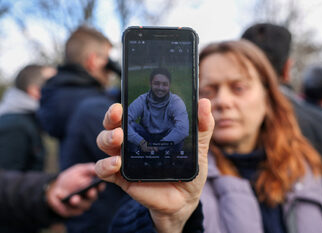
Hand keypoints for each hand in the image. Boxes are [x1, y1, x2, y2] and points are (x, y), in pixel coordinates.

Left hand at [46, 163, 104, 217]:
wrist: (57, 187)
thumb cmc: (71, 177)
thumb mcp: (80, 170)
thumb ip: (89, 169)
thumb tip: (98, 169)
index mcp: (94, 186)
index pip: (100, 187)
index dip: (101, 186)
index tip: (99, 184)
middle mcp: (90, 197)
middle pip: (93, 197)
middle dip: (92, 195)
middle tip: (90, 191)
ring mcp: (82, 205)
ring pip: (83, 206)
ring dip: (79, 202)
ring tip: (74, 198)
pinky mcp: (72, 211)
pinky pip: (72, 210)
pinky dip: (67, 206)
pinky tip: (62, 198)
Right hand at [95, 99, 213, 232]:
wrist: (185, 198)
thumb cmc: (188, 169)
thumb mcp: (198, 147)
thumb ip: (202, 126)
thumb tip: (205, 102)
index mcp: (147, 130)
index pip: (129, 113)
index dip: (122, 106)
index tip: (122, 103)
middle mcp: (132, 141)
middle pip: (111, 125)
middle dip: (110, 118)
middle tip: (118, 115)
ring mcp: (125, 159)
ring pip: (104, 142)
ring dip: (107, 138)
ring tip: (119, 138)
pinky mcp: (122, 177)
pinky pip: (104, 170)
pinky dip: (105, 165)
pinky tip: (117, 163)